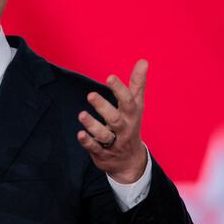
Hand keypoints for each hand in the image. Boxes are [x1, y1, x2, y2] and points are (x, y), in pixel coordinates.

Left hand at [77, 59, 148, 182]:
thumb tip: (143, 61)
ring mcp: (113, 143)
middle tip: (90, 95)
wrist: (131, 162)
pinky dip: (88, 142)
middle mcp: (124, 129)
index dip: (119, 89)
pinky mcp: (102, 154)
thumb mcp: (136, 106)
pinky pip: (95, 149)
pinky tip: (80, 134)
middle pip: (115, 119)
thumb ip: (137, 84)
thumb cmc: (130, 126)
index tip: (109, 77)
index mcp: (132, 115)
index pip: (128, 102)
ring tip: (81, 115)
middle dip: (104, 107)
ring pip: (104, 135)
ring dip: (93, 125)